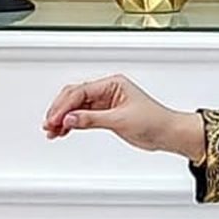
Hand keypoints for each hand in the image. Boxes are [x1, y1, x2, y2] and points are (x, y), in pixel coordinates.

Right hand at [42, 74, 202, 160]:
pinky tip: (63, 130)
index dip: (64, 106)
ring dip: (64, 118)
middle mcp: (108, 90)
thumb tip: (70, 119)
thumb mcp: (120, 120)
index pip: (80, 92)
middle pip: (74, 97)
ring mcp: (106, 103)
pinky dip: (73, 123)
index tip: (55, 119)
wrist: (169, 134)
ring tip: (52, 130)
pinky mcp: (107, 115)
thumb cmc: (155, 121)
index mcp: (112, 84)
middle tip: (49, 124)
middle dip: (60, 110)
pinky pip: (84, 116)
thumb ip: (92, 119)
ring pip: (77, 107)